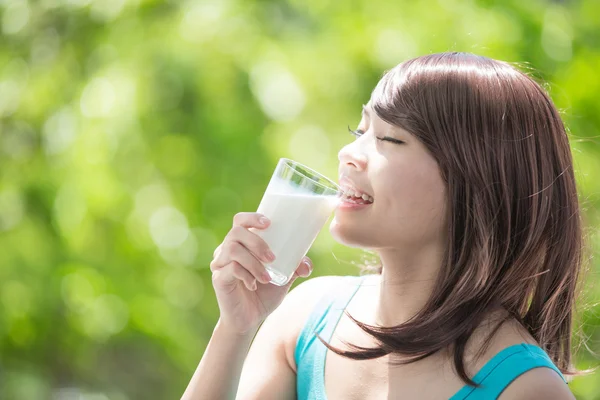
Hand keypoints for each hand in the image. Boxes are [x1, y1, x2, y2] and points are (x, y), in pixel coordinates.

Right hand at [210, 212, 312, 334]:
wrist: (249, 320)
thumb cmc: (264, 294)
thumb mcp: (284, 278)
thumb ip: (295, 268)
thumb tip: (306, 264)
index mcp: (242, 243)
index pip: (240, 220)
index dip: (252, 217)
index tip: (269, 223)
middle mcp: (227, 249)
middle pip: (236, 232)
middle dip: (257, 242)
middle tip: (272, 258)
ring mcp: (220, 263)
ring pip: (233, 249)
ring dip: (254, 262)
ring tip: (267, 277)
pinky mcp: (219, 278)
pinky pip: (230, 268)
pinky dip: (246, 275)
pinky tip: (253, 285)